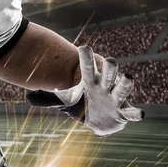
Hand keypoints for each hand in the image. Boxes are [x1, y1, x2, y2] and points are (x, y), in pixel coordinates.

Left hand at [26, 46, 144, 136]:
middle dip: (109, 67)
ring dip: (125, 84)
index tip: (83, 47)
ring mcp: (115, 98)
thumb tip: (28, 97)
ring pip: (121, 88)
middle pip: (108, 74)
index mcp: (90, 81)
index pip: (87, 68)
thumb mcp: (64, 102)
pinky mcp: (123, 112)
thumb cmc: (81, 105)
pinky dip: (135, 113)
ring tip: (128, 77)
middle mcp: (104, 86)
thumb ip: (47, 99)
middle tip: (109, 59)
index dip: (85, 58)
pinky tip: (139, 114)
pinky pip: (130, 112)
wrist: (97, 119)